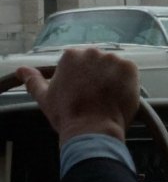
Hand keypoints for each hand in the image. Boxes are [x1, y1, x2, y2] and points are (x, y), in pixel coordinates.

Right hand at [16, 48, 139, 144]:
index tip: (82, 90)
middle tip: (95, 95)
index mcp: (72, 56)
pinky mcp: (130, 68)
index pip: (80, 61)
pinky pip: (129, 72)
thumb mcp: (45, 97)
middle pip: (97, 62)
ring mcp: (113, 59)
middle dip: (97, 76)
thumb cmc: (68, 114)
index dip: (82, 78)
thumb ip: (34, 81)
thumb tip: (22, 70)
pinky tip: (117, 94)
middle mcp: (93, 52)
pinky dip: (126, 81)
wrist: (93, 128)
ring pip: (114, 66)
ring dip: (112, 78)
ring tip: (106, 97)